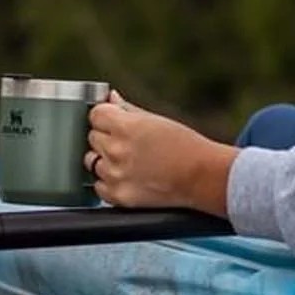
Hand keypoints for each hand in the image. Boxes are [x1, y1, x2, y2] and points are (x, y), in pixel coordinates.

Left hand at [84, 91, 237, 216]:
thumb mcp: (157, 121)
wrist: (202, 177)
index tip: (113, 121)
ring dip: (105, 161)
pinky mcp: (118, 196)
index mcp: (125, 127)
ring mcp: (115, 175)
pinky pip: (98, 186)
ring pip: (92, 162)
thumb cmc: (186, 146)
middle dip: (106, 138)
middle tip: (128, 144)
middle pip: (92, 137)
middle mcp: (116, 150)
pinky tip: (128, 178)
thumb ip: (127, 109)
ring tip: (129, 162)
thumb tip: (110, 98)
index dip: (105, 117)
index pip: (95, 115)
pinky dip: (108, 183)